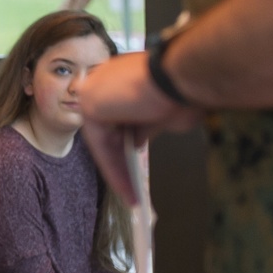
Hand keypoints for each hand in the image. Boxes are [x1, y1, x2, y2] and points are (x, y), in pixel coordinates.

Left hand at [77, 52, 202, 203]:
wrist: (181, 76)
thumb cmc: (182, 89)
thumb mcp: (164, 114)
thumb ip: (146, 127)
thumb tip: (137, 141)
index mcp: (123, 77)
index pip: (118, 117)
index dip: (126, 142)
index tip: (135, 160)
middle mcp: (105, 81)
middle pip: (109, 131)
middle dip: (121, 161)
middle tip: (132, 187)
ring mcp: (94, 91)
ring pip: (104, 141)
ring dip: (118, 170)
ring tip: (131, 196)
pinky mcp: (90, 105)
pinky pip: (100, 146)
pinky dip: (112, 169)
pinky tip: (126, 189)